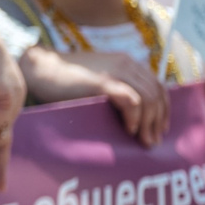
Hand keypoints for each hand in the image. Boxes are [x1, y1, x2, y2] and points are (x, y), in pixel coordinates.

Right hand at [22, 43, 166, 146]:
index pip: (158, 86)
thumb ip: (116, 87)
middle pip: (157, 94)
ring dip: (149, 123)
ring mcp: (115, 73)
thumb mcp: (98, 78)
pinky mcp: (103, 83)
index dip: (163, 109)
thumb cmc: (64, 79)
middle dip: (158, 120)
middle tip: (153, 141)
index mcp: (127, 63)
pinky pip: (132, 101)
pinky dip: (135, 117)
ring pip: (148, 99)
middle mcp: (126, 65)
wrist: (40, 68)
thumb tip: (133, 113)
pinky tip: (129, 128)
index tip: (160, 128)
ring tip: (143, 139)